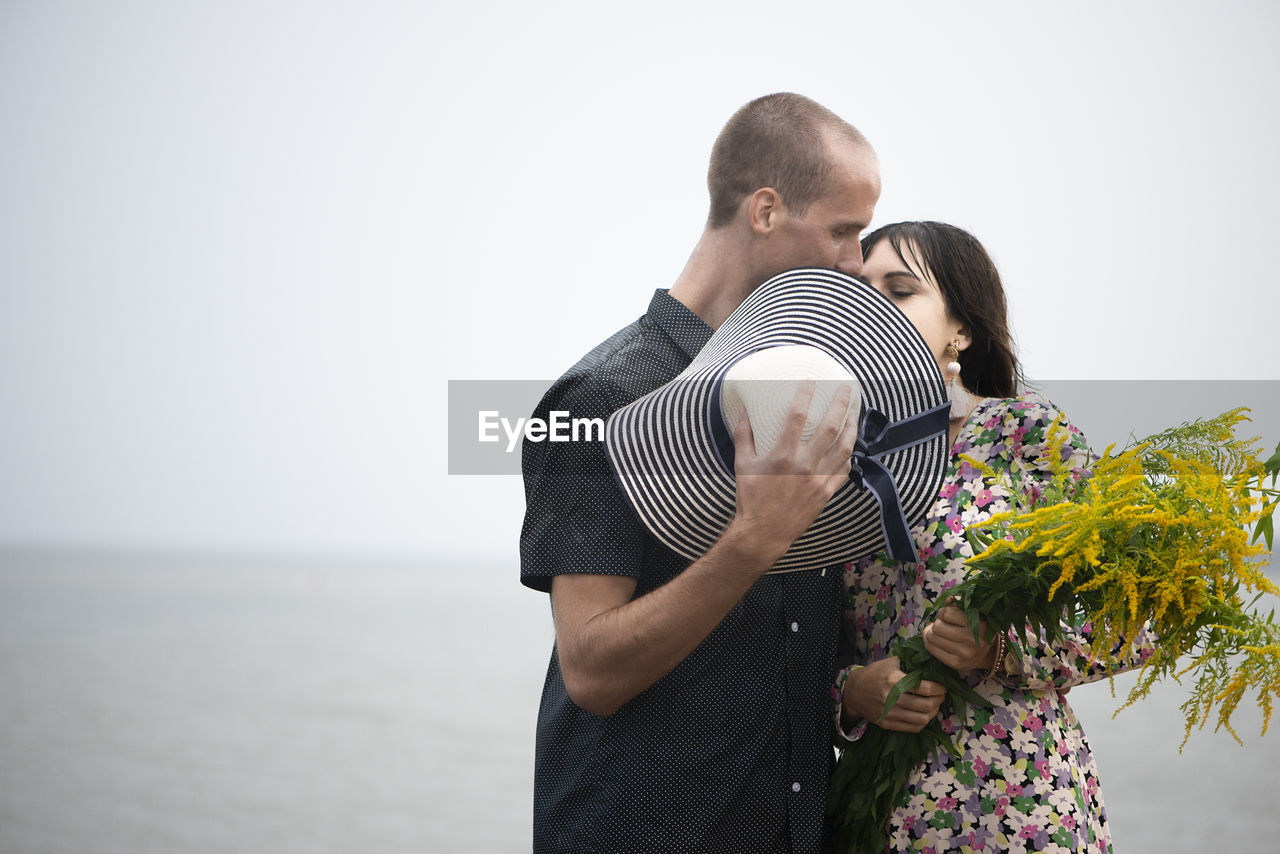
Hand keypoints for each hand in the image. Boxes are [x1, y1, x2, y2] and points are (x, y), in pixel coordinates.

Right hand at [729, 380, 858, 565]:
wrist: (763, 533)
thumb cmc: (750, 498)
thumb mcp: (742, 464)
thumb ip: (743, 435)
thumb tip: (744, 411)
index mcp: (783, 455)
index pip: (798, 416)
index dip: (806, 395)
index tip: (811, 381)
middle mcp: (804, 464)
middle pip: (829, 427)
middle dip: (840, 404)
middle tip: (846, 389)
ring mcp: (818, 479)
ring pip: (844, 448)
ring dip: (851, 428)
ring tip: (853, 414)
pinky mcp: (825, 493)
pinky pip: (843, 471)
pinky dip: (848, 457)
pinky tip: (849, 448)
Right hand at [843, 657, 945, 732]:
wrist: (853, 691)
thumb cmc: (873, 674)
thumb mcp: (889, 663)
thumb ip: (908, 662)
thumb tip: (931, 662)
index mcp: (893, 680)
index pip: (924, 688)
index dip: (939, 688)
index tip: (942, 687)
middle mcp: (891, 698)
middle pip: (925, 705)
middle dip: (939, 701)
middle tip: (941, 696)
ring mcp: (889, 713)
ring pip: (922, 719)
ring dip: (934, 713)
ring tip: (935, 706)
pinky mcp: (887, 724)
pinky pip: (912, 728)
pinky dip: (923, 722)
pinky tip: (925, 715)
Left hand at [922, 605, 995, 671]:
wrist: (985, 652)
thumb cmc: (975, 626)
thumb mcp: (972, 611)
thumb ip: (958, 602)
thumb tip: (945, 600)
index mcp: (979, 625)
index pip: (947, 613)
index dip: (944, 612)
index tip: (947, 614)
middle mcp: (973, 641)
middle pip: (938, 627)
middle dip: (938, 622)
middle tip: (944, 624)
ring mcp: (965, 654)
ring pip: (931, 637)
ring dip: (932, 632)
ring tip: (941, 632)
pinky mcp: (956, 664)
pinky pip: (930, 649)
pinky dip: (930, 642)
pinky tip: (937, 640)